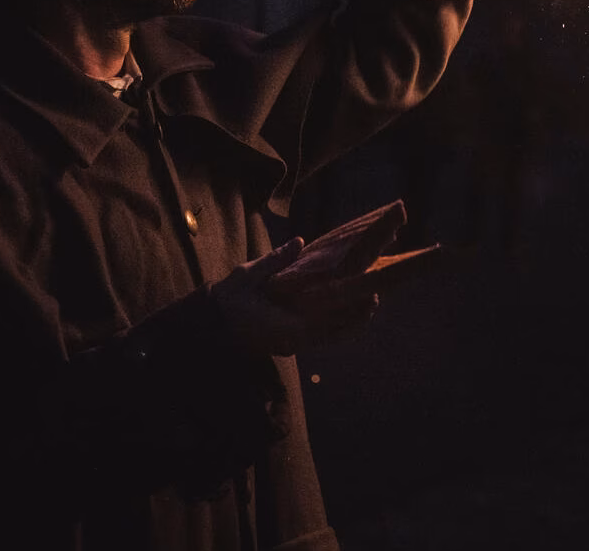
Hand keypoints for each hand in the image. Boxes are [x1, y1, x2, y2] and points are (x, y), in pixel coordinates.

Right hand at [211, 239, 378, 356]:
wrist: (211, 327)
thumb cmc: (228, 300)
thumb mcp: (247, 276)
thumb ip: (275, 261)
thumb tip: (299, 242)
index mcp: (286, 325)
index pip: (328, 316)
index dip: (351, 306)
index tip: (370, 291)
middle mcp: (294, 340)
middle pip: (336, 329)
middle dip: (358, 313)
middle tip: (377, 292)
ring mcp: (293, 345)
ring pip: (332, 338)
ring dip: (352, 322)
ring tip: (369, 302)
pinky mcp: (291, 345)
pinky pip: (322, 340)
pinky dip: (339, 329)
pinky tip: (349, 316)